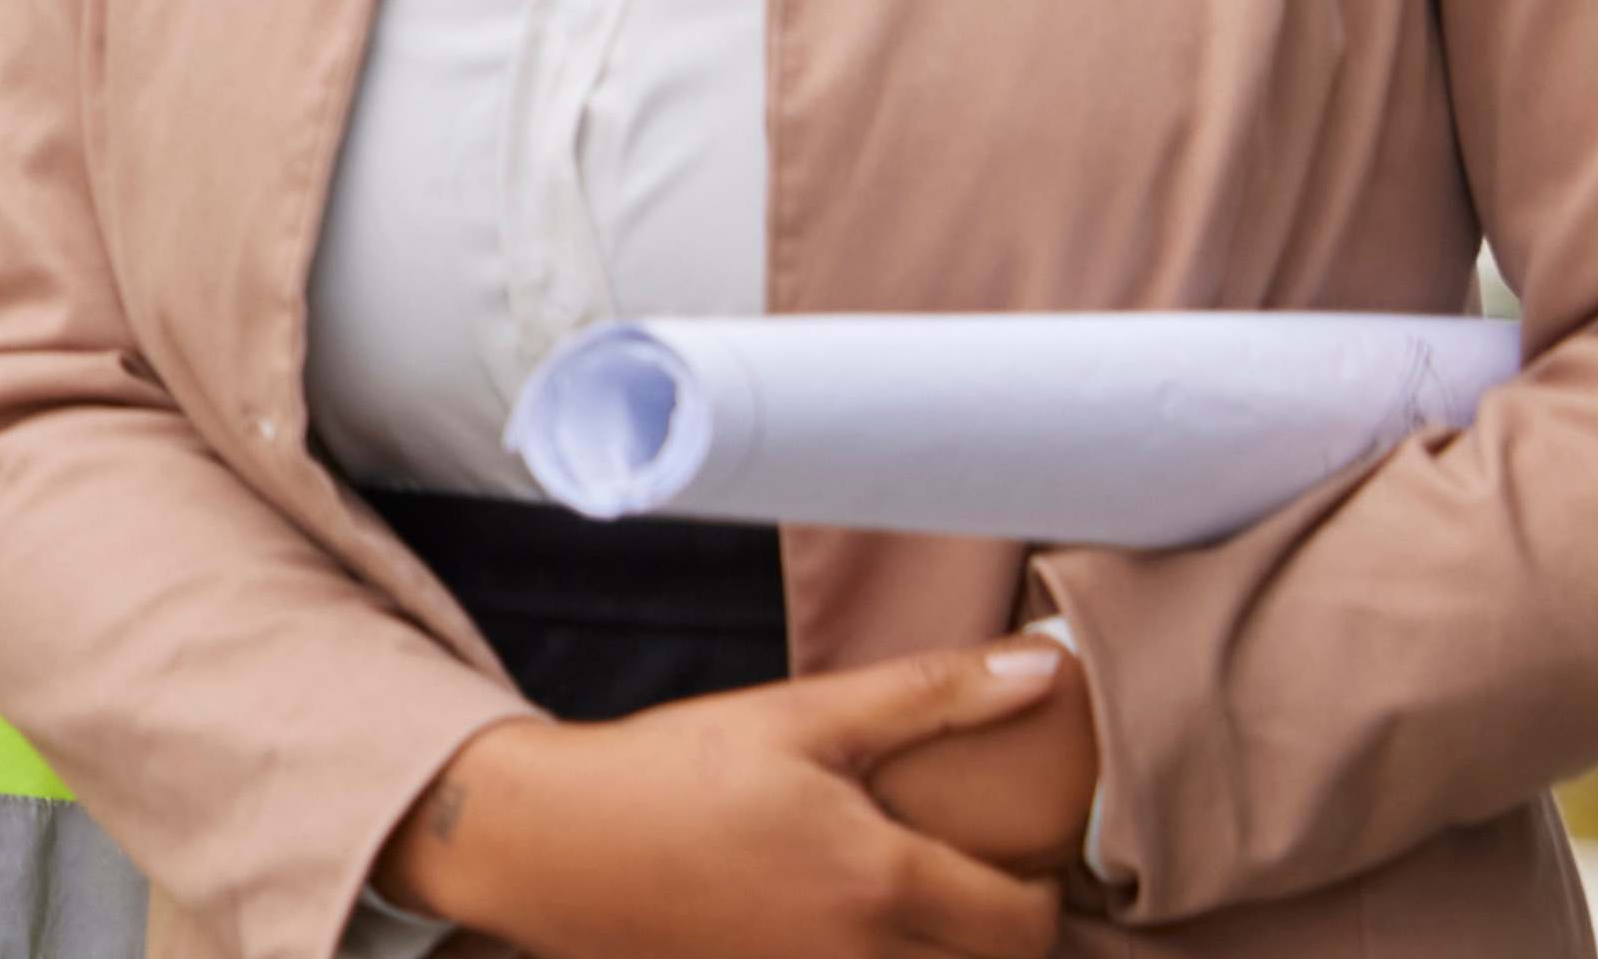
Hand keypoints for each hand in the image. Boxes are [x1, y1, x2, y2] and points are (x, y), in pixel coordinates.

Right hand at [378, 639, 1077, 958]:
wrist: (551, 842)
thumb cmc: (674, 768)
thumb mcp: (803, 715)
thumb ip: (933, 694)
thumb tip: (1046, 667)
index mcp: (882, 881)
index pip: (1025, 925)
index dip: (1042, 894)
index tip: (1021, 858)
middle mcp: (858, 957)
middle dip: (1002, 934)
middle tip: (979, 883)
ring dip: (940, 954)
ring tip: (920, 908)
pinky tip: (845, 927)